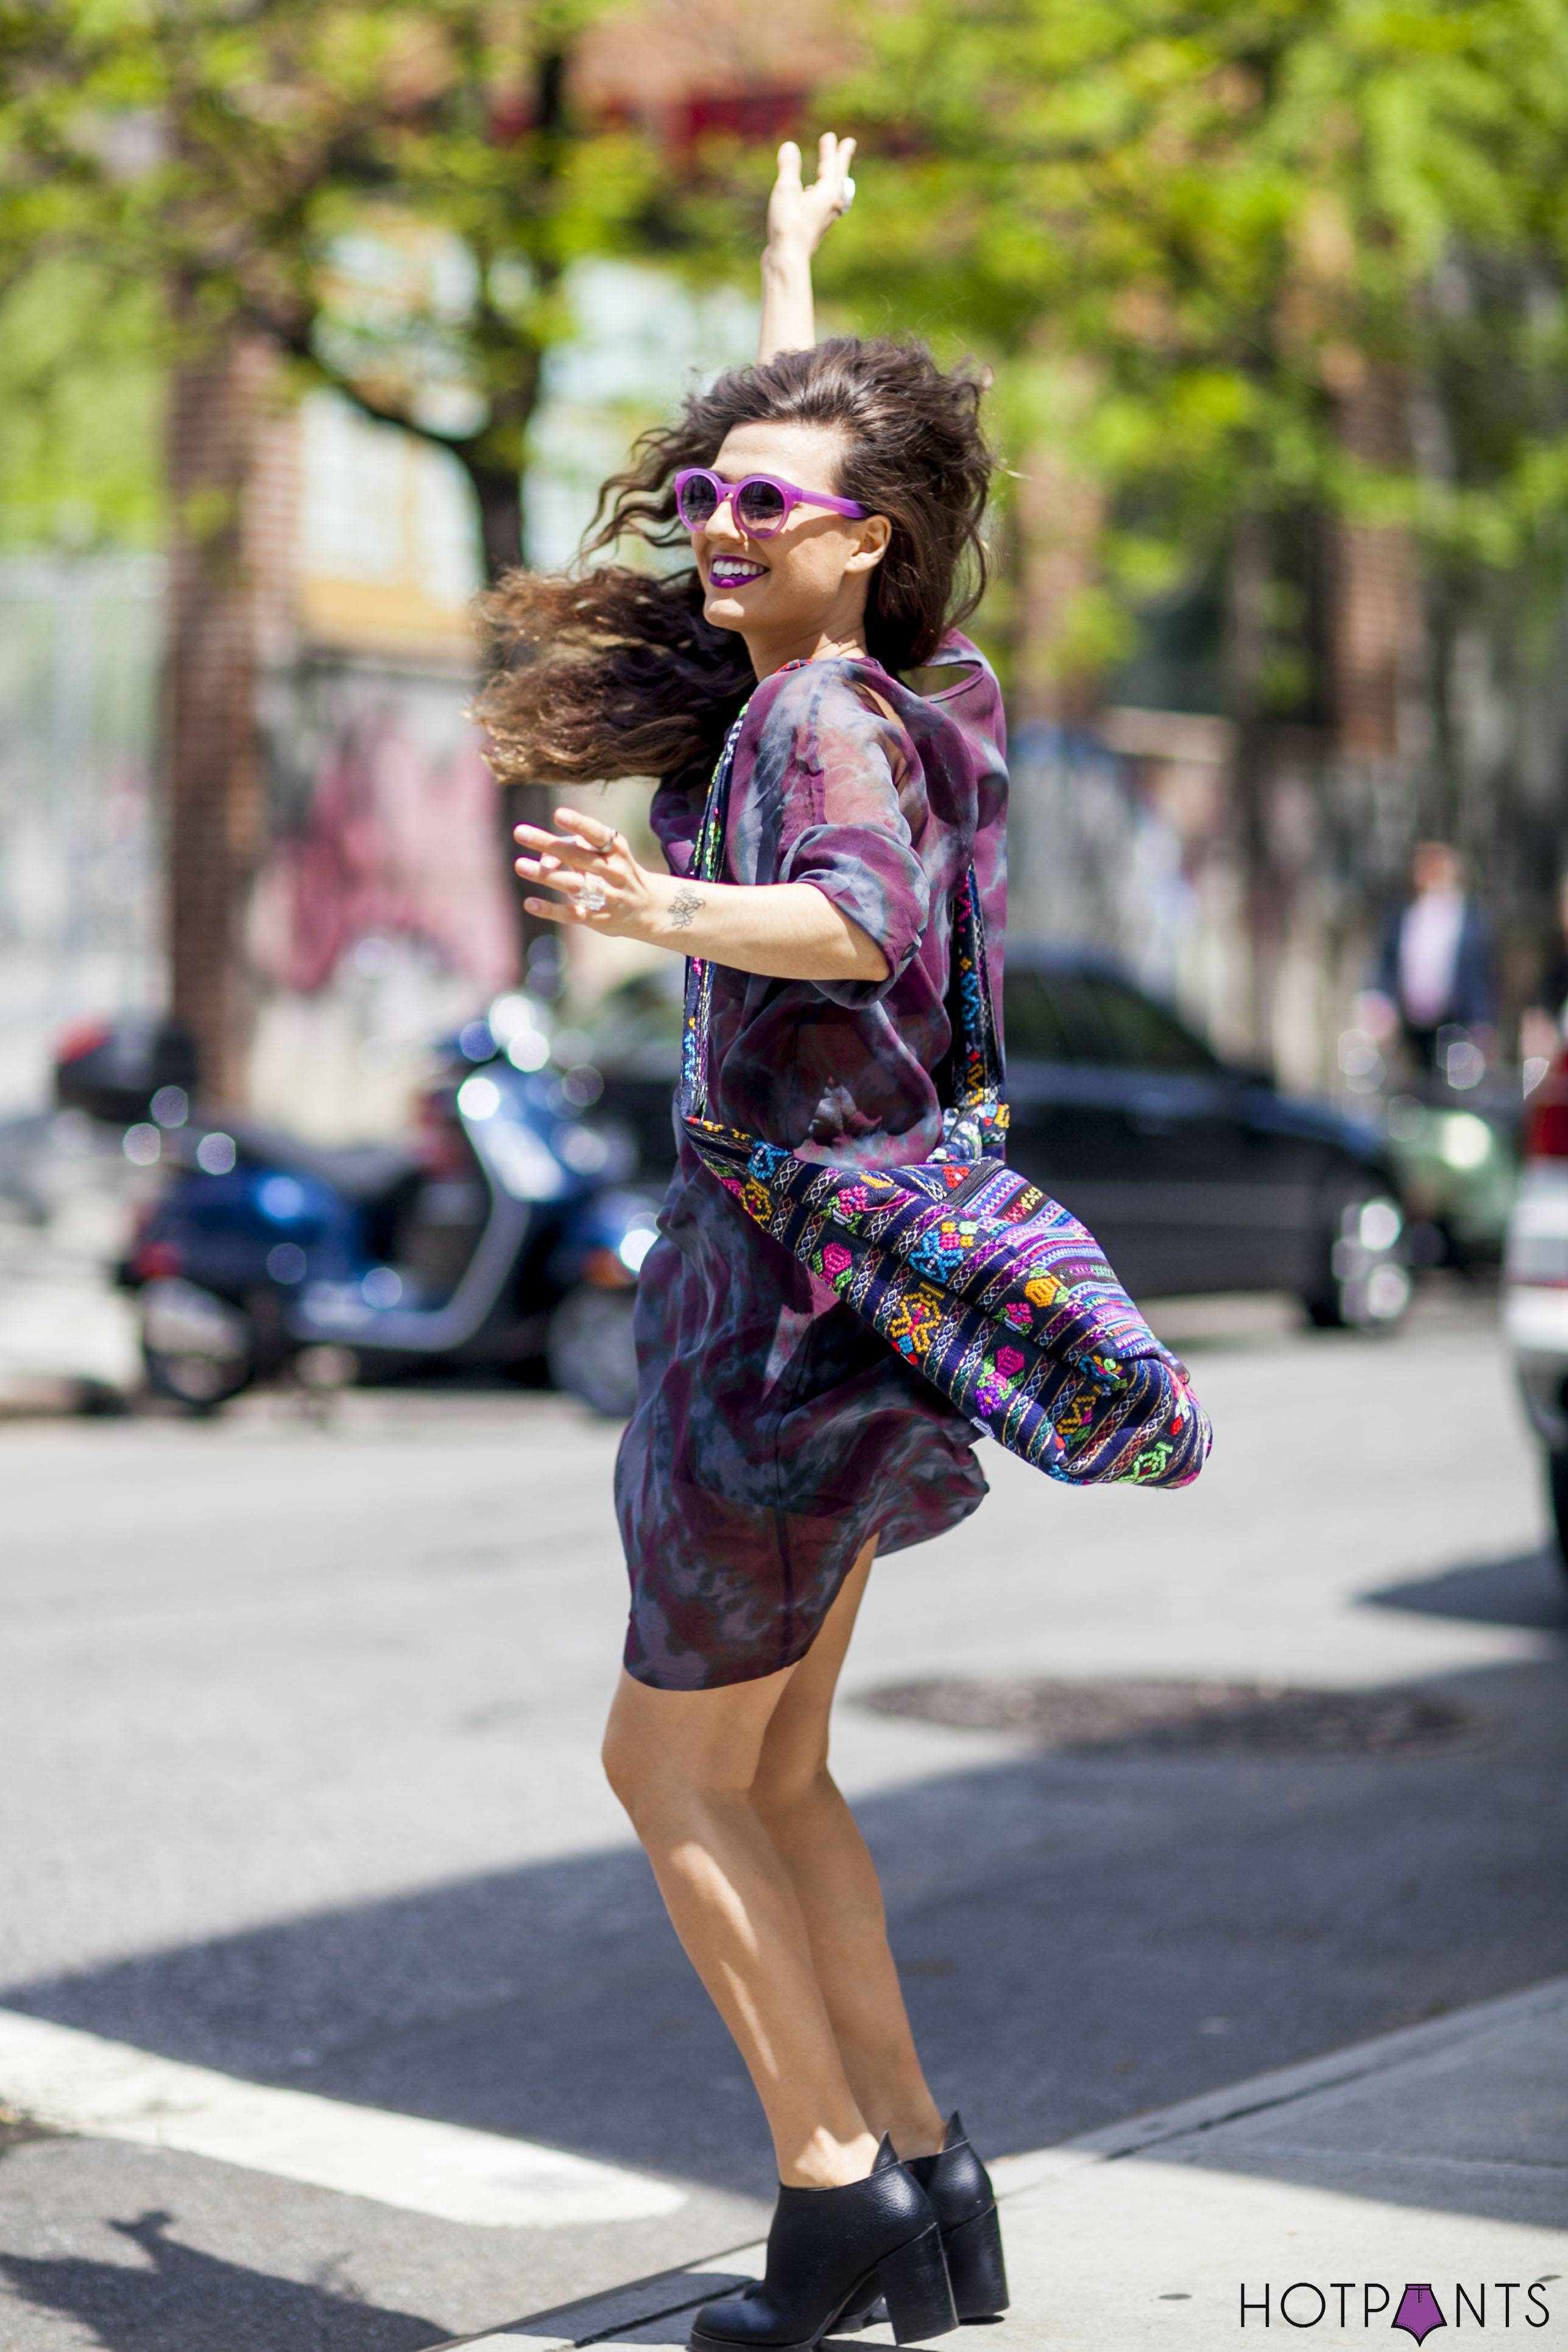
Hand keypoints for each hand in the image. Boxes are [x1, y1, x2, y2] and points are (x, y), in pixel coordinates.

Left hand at [513, 808, 658, 938]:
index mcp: (616, 850)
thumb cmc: (619, 872)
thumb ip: (578, 847)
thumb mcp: (608, 853)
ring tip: (520, 865)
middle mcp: (613, 871)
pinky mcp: (599, 919)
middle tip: (520, 833)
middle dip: (548, 844)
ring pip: (573, 884)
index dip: (579, 824)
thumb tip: (545, 856)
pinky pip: (572, 913)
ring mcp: (607, 896)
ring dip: (546, 875)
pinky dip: (550, 910)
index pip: (597, 834)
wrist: (650, 909)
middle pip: (577, 856)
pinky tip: (530, 903)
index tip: (558, 814)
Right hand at [767, 132, 855, 259]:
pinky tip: (810, 195)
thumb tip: (790, 146)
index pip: (831, 165)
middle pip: (838, 177)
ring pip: (831, 191)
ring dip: (832, 177)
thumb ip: (789, 166)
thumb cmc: (788, 225)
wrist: (787, 260)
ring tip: (830, 171)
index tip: (831, 136)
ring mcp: (823, 218)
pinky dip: (819, 192)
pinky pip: (821, 203)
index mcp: (828, 193)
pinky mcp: (813, 228)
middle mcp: (830, 205)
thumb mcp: (787, 189)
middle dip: (841, 159)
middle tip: (849, 144)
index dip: (830, 149)